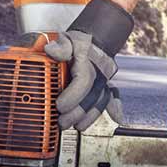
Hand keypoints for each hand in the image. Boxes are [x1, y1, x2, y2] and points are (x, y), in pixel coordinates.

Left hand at [44, 0, 133, 130]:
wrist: (93, 39)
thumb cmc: (76, 41)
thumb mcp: (65, 39)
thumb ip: (60, 46)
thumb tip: (49, 50)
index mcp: (86, 59)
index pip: (83, 80)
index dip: (73, 95)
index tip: (59, 106)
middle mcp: (98, 71)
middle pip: (91, 95)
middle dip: (77, 112)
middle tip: (62, 122)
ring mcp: (103, 79)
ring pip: (101, 100)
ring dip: (90, 116)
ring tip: (77, 127)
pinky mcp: (105, 85)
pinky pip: (111, 97)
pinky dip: (115, 107)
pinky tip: (117, 118)